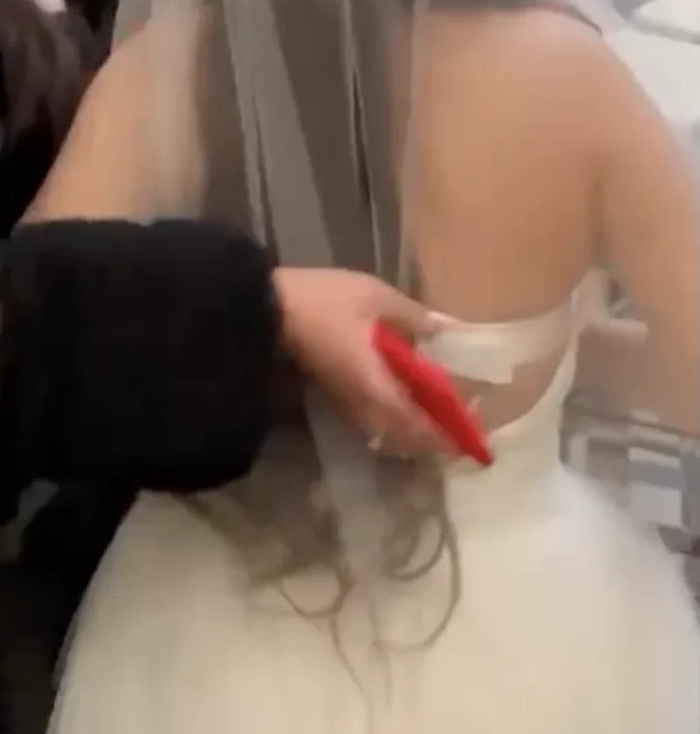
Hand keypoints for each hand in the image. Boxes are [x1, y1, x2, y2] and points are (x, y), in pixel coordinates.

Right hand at [273, 270, 449, 456]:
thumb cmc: (324, 302)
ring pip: (387, 428)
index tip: (469, 437)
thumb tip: (447, 330)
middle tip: (455, 419)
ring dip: (411, 424)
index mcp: (380, 390)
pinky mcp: (332, 393)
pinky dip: (393, 412)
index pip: (421, 429)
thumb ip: (413, 316)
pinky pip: (372, 415)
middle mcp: (364, 407)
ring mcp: (345, 403)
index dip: (446, 436)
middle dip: (431, 434)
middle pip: (404, 436)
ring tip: (432, 405)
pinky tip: (400, 389)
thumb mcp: (374, 297)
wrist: (264, 309)